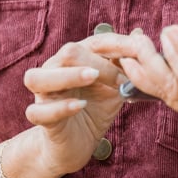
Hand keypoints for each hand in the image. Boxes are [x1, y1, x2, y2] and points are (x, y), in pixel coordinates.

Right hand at [21, 39, 127, 175]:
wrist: (77, 144)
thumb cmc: (95, 109)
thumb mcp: (115, 87)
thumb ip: (125, 65)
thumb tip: (139, 34)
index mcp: (74, 58)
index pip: (94, 42)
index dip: (118, 45)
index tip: (140, 53)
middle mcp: (54, 70)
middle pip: (67, 53)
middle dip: (97, 62)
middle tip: (120, 79)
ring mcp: (43, 94)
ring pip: (38, 77)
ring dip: (68, 76)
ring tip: (92, 78)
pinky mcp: (41, 118)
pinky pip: (38, 111)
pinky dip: (60, 107)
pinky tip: (80, 106)